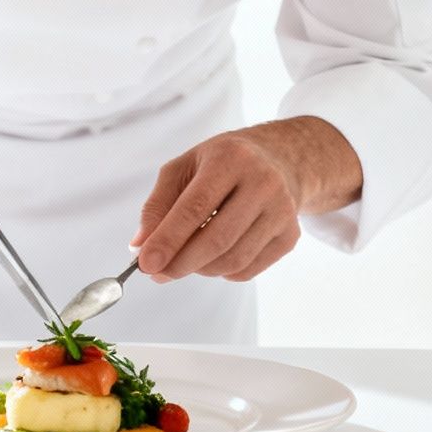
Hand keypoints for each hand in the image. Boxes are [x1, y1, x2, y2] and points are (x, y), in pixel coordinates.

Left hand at [132, 117, 360, 283]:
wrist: (282, 159)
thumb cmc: (225, 163)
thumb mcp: (186, 166)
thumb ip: (158, 204)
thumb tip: (140, 246)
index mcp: (231, 158)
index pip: (195, 207)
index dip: (168, 239)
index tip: (145, 263)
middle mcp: (263, 183)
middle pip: (217, 239)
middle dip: (180, 263)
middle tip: (158, 273)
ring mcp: (282, 211)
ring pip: (233, 260)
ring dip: (200, 269)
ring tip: (186, 260)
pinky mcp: (290, 236)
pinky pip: (248, 270)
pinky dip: (222, 272)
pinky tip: (215, 256)